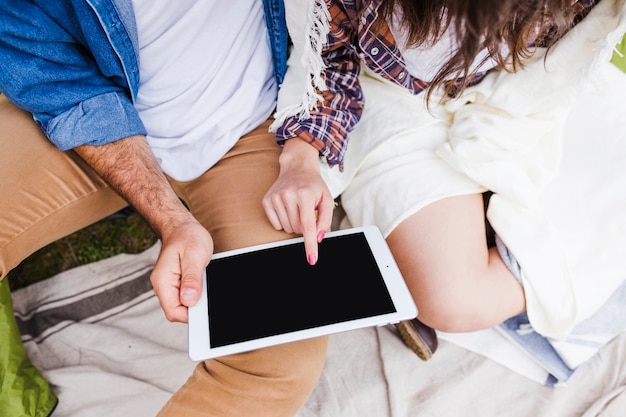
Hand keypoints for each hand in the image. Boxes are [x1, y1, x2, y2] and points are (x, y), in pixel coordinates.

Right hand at [150, 218, 213, 322]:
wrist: (182, 227)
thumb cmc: (187, 236)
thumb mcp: (194, 255)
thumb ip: (192, 279)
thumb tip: (190, 300)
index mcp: (162, 281)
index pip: (173, 311)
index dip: (190, 315)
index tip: (205, 307)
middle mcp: (163, 286)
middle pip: (178, 311)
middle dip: (195, 308)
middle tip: (207, 293)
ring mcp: (169, 286)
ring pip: (183, 305)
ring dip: (196, 300)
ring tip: (204, 283)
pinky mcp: (177, 284)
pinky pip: (187, 296)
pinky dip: (197, 293)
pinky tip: (203, 283)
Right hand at [262, 137, 334, 264]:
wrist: (297, 168)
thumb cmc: (313, 185)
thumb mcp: (326, 199)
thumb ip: (326, 219)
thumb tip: (318, 237)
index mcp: (306, 195)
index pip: (308, 226)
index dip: (310, 245)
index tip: (311, 259)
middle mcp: (289, 195)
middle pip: (297, 229)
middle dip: (304, 226)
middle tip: (307, 212)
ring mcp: (276, 198)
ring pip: (286, 228)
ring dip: (294, 224)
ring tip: (297, 208)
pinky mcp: (267, 201)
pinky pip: (275, 224)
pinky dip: (283, 221)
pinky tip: (287, 209)